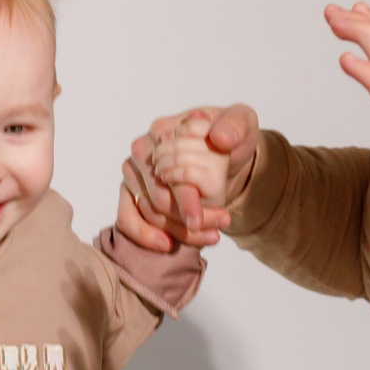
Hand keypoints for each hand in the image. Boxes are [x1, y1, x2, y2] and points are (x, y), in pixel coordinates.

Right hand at [119, 105, 259, 251]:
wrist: (225, 156)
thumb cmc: (229, 138)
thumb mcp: (242, 123)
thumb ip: (236, 125)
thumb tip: (221, 138)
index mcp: (163, 131)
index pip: (170, 172)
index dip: (187, 200)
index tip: (206, 219)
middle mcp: (142, 153)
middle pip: (158, 198)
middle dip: (189, 220)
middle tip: (222, 223)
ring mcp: (134, 175)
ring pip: (149, 214)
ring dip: (179, 232)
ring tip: (212, 235)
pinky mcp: (131, 195)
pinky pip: (127, 220)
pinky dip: (145, 236)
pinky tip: (169, 245)